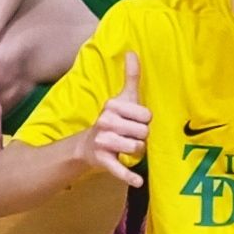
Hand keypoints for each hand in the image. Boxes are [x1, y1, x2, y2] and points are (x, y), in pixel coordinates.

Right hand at [85, 52, 151, 187]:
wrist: (87, 146)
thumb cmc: (112, 119)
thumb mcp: (122, 98)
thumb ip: (131, 76)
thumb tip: (132, 51)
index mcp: (113, 106)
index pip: (146, 115)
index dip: (144, 121)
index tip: (135, 121)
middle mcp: (106, 122)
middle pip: (144, 133)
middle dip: (142, 137)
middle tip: (130, 136)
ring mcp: (103, 142)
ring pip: (137, 149)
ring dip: (138, 152)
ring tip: (128, 148)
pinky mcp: (103, 161)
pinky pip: (119, 169)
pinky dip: (128, 176)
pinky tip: (138, 181)